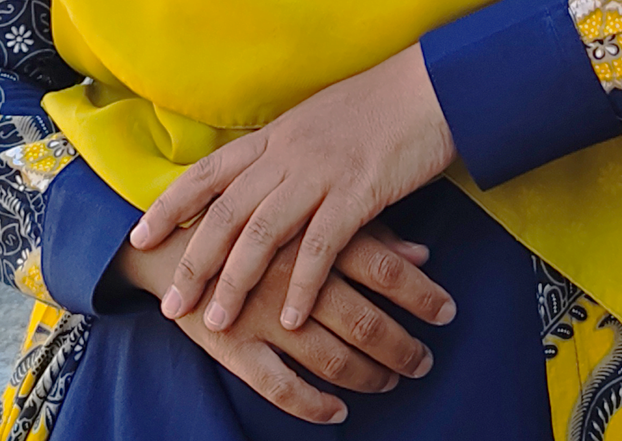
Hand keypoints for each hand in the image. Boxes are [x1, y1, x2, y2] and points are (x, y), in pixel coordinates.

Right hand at [117, 220, 450, 424]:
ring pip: (329, 357)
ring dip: (366, 376)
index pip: (384, 269)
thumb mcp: (314, 210)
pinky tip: (337, 411)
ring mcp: (263, 312)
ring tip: (388, 382)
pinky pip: (279, 386)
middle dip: (401, 346)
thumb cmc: (258, 221)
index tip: (448, 312)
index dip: (421, 294)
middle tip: (423, 361)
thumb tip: (422, 253)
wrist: (173, 236)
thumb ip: (369, 231)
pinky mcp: (233, 344)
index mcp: (315, 233)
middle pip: (363, 319)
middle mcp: (293, 274)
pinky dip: (313, 405)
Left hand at [129, 43, 456, 336]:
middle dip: (193, 262)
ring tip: (216, 322)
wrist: (431, 86)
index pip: (209, 171)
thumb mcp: (318, 119)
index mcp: (277, 134)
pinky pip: (321, 247)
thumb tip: (262, 180)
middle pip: (226, 212)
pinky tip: (292, 318)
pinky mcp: (358, 192)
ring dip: (235, 283)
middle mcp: (289, 152)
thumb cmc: (379, 105)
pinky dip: (302, 285)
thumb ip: (287, 151)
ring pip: (261, 234)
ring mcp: (321, 172)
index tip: (140, 237)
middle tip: (171, 305)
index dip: (171, 205)